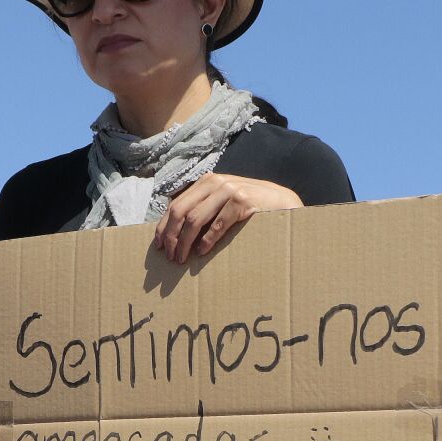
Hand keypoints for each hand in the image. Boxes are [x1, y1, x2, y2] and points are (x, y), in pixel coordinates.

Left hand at [154, 174, 301, 263]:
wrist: (282, 201)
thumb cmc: (249, 205)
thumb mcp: (222, 201)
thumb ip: (203, 208)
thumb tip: (175, 232)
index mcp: (206, 182)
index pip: (176, 204)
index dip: (164, 226)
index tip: (159, 245)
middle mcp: (215, 182)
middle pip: (181, 211)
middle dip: (171, 236)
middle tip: (170, 256)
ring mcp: (229, 190)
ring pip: (195, 219)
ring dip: (185, 242)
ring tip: (182, 258)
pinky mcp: (242, 202)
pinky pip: (218, 224)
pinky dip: (207, 240)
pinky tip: (202, 251)